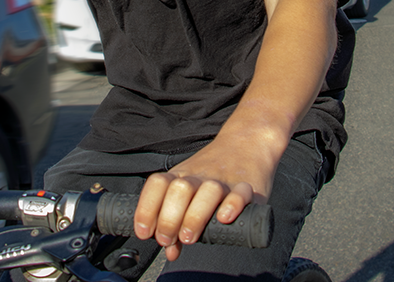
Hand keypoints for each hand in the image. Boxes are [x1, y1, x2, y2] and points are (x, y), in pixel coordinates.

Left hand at [133, 135, 274, 260]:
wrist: (245, 142)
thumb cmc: (211, 171)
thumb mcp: (188, 189)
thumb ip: (177, 221)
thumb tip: (171, 251)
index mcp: (181, 176)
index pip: (157, 184)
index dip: (146, 208)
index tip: (145, 232)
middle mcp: (199, 176)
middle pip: (179, 190)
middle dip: (169, 218)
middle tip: (168, 238)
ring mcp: (223, 180)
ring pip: (208, 191)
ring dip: (195, 217)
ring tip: (190, 237)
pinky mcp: (247, 186)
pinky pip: (240, 193)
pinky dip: (232, 205)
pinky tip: (224, 218)